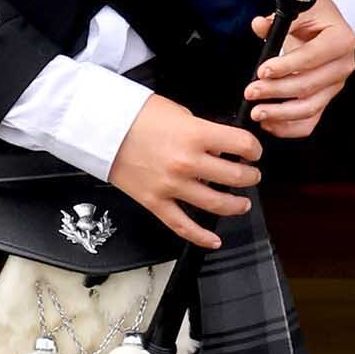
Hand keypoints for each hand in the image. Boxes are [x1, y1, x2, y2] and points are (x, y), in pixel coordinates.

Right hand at [107, 90, 263, 250]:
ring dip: (236, 205)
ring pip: (216, 204)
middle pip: (235, 177)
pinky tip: (215, 240)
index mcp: (195, 135)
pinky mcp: (155, 202)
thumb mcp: (178, 113)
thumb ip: (203, 132)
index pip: (241, 145)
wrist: (100, 127)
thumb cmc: (135, 115)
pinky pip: (183, 226)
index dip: (254, 149)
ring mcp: (171, 185)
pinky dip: (201, 237)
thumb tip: (221, 148)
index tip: (253, 151)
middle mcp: (186, 163)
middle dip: (250, 176)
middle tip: (251, 174)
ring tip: (242, 202)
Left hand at [242, 0, 354, 138]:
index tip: (263, 71)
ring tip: (257, 112)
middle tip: (252, 91)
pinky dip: (289, 127)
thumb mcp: (300, 9)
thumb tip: (260, 25)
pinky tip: (269, 123)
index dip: (287, 66)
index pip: (312, 57)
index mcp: (341, 40)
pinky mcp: (326, 99)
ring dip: (280, 114)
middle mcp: (342, 65)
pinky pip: (310, 121)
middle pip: (309, 86)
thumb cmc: (316, 15)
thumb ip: (278, 19)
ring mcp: (335, 86)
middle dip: (276, 91)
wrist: (326, 25)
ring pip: (309, 108)